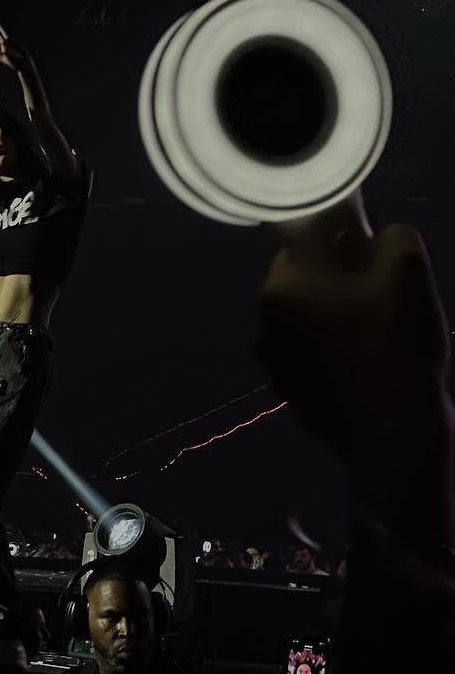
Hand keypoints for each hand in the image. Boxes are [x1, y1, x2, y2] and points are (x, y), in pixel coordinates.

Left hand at [0, 23, 29, 74]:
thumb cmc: (17, 65)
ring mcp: (4, 45)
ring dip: (3, 41)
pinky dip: (2, 30)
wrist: (25, 64)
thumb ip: (6, 50)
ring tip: (10, 49)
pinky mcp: (11, 42)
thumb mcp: (10, 59)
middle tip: (5, 51)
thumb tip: (2, 40)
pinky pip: (5, 34)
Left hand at [257, 223, 452, 502]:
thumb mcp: (408, 272)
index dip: (345, 252)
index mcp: (279, 291)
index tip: (376, 270)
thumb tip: (380, 239)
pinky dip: (341, 364)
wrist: (396, 435)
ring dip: (342, 328)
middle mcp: (266, 327)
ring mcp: (278, 368)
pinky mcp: (297, 400)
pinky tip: (372, 374)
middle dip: (345, 291)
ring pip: (313, 328)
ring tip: (383, 344)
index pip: (304, 249)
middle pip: (309, 289)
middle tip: (387, 307)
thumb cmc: (396, 346)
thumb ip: (394, 238)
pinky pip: (319, 366)